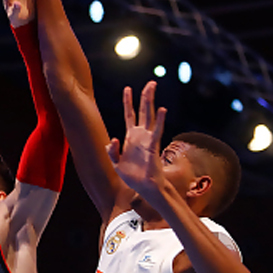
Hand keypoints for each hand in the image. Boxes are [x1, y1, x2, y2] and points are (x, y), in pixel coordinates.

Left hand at [107, 82, 167, 199]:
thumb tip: (111, 141)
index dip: (128, 102)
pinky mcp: (153, 146)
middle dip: (145, 97)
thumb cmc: (133, 177)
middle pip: (143, 111)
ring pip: (150, 117)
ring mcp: (148, 139)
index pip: (130, 115)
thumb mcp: (116, 164)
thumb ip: (111, 152)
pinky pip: (157, 131)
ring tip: (152, 88)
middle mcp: (141, 135)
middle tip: (151, 83)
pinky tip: (162, 110)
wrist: (145, 189)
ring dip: (151, 102)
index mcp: (131, 137)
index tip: (127, 88)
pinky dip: (160, 121)